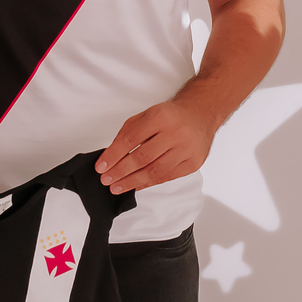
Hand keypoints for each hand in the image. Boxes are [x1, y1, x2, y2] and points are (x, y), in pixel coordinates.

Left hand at [96, 94, 216, 194]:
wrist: (200, 115)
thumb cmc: (170, 116)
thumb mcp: (146, 116)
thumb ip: (128, 134)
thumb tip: (110, 158)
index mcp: (160, 117)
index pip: (131, 140)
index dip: (113, 155)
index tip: (101, 167)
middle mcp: (176, 133)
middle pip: (142, 158)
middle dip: (121, 171)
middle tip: (107, 180)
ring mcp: (186, 149)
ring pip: (155, 171)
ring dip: (133, 182)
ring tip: (117, 187)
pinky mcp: (193, 163)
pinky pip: (167, 177)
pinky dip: (149, 183)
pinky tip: (136, 185)